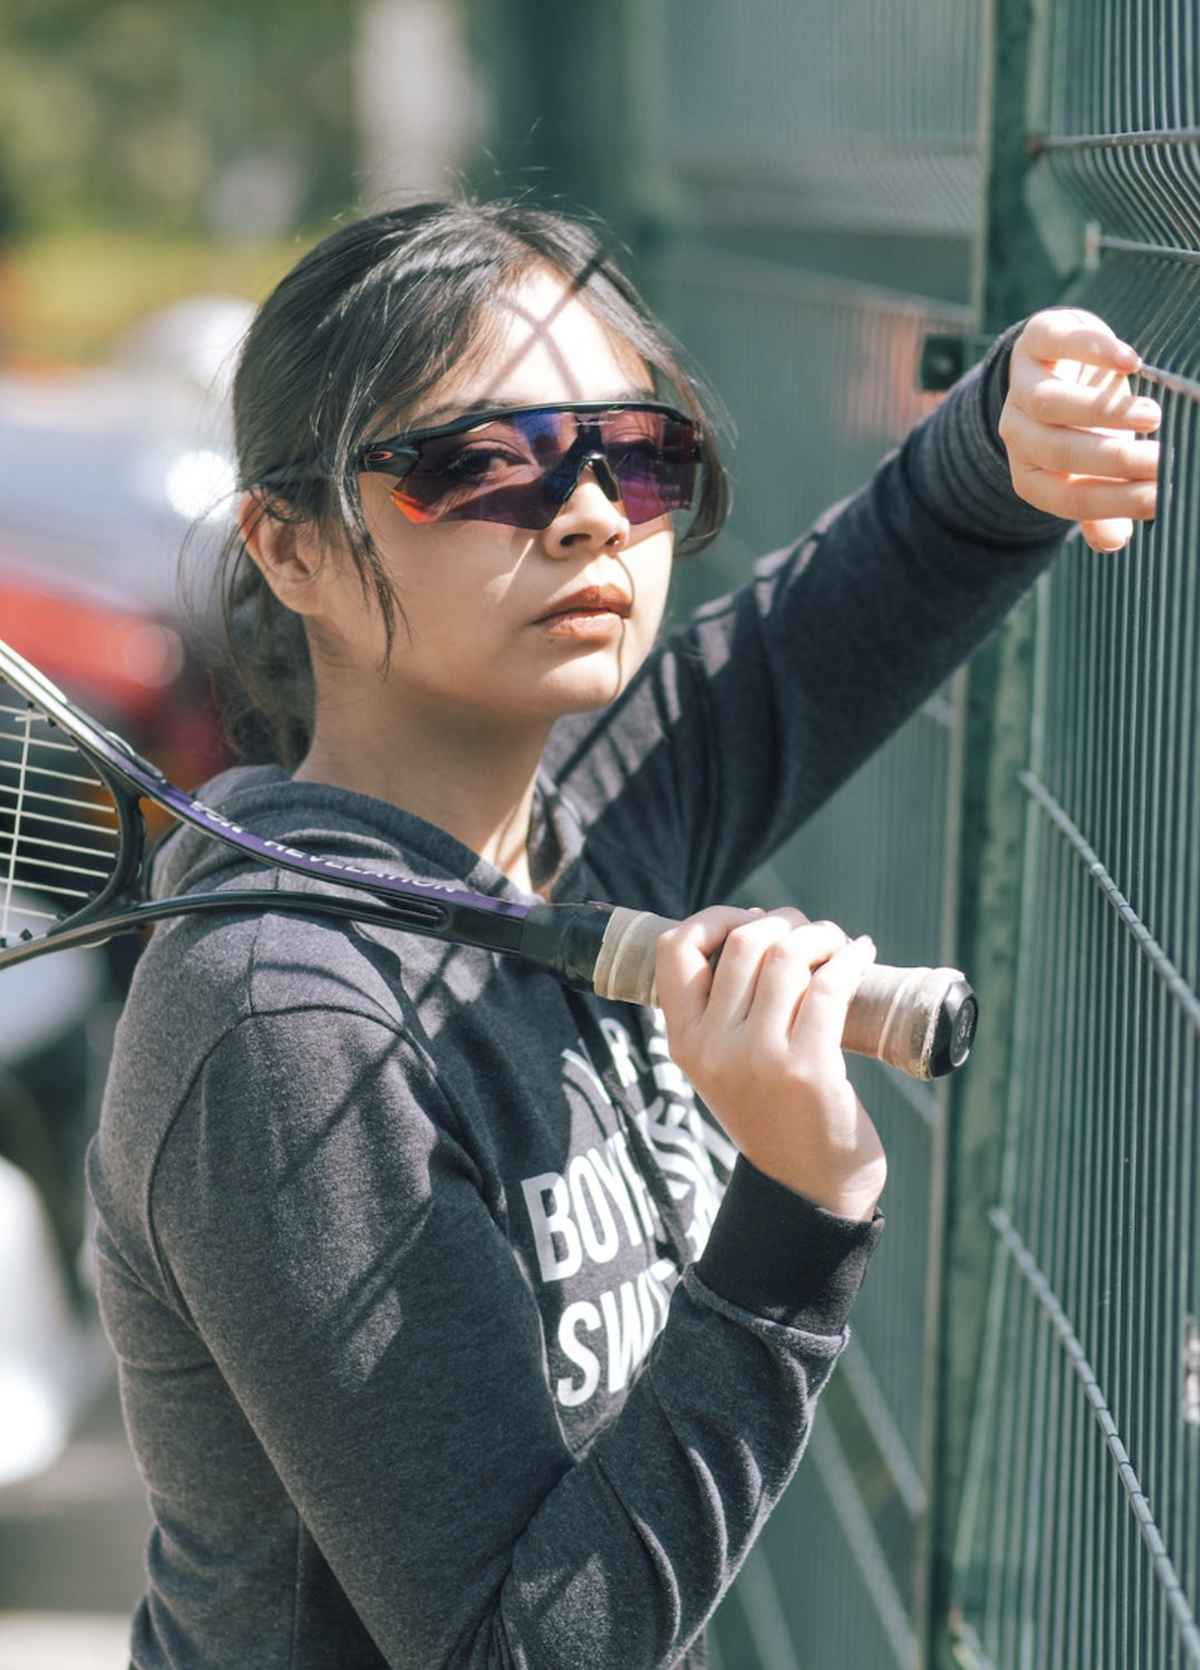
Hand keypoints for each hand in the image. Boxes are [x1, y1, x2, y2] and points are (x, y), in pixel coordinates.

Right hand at [655, 906, 886, 1222]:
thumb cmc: (774, 1114)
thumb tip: (758, 926)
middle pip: (743, 942)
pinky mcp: (808, 1069)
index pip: (674, 949)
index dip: (713, 918)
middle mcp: (712, 1047)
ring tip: (839, 943)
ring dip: (820, 935)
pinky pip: (828, 987)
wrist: (807, 1191)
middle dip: (783, 923)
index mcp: (684, 1042)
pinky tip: (862, 954)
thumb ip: (725, 1009)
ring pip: (786, 957)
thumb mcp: (724, 1064)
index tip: (750, 922)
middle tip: (810, 934)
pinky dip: (850, 959)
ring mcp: (759, 1058)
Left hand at [999, 307, 1160, 552]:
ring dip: (1103, 411)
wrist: (1056, 359)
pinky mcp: (1037, 340)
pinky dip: (1095, 351)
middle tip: (1162, 460)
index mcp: (1031, 474)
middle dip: (1113, 460)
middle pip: (1058, 452)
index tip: (1159, 498)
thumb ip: (1101, 504)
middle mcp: (1018, 434)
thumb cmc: (1082, 426)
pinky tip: (1132, 363)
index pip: (1068, 498)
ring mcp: (1022, 386)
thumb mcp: (1090, 468)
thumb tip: (1113, 542)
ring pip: (1051, 403)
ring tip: (1151, 417)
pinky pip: (1059, 345)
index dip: (1114, 501)